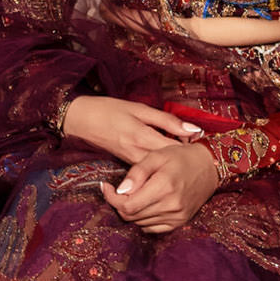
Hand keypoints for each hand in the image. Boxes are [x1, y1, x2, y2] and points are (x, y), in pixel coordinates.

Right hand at [58, 96, 203, 164]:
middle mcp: (139, 153)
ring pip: (160, 172)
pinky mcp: (126, 165)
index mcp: (143, 136)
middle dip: (186, 162)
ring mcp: (132, 162)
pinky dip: (160, 170)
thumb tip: (195, 129)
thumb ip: (166, 120)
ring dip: (174, 168)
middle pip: (171, 165)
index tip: (201, 144)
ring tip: (185, 162)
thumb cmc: (108, 109)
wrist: (78, 120)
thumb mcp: (138, 108)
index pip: (177, 150)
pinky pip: (148, 173)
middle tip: (198, 156)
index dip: (192, 149)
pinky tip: (167, 165)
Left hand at [106, 141, 219, 233]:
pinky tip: (143, 204)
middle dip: (118, 204)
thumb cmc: (180, 157)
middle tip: (116, 190)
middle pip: (132, 216)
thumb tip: (120, 191)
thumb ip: (137, 173)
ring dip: (131, 211)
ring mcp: (177, 216)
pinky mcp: (181, 221)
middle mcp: (171, 206)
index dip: (112, 198)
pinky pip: (153, 228)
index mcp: (164, 187)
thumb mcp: (156, 156)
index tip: (106, 186)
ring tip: (131, 194)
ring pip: (140, 223)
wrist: (209, 167)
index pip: (128, 205)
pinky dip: (143, 219)